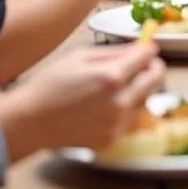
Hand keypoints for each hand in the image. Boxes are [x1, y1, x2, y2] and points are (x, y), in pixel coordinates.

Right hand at [0, 42, 165, 157]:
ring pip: (145, 100)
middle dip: (152, 68)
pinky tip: (108, 105)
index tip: (147, 48)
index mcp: (112, 77)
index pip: (148, 58)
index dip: (149, 50)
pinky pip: (131, 120)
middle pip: (155, 80)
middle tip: (141, 65)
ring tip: (119, 86)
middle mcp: (119, 102)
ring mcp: (116, 124)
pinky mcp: (111, 139)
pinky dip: (127, 109)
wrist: (31, 121)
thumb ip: (115, 52)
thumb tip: (140, 48)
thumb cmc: (52, 84)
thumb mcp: (81, 56)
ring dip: (139, 90)